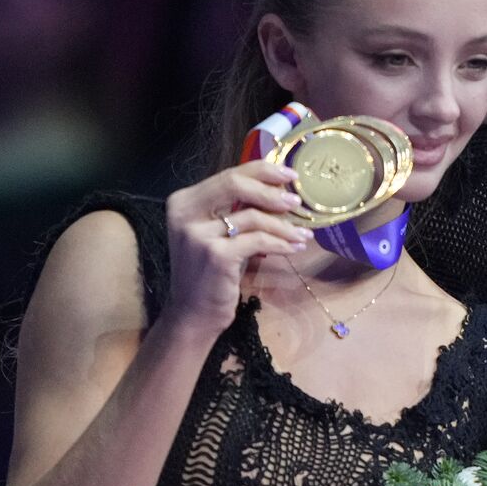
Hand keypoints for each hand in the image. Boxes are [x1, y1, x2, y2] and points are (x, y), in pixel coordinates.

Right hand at [164, 159, 311, 335]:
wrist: (193, 314)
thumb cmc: (210, 273)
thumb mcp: (218, 234)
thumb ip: (237, 209)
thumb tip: (279, 188)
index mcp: (184, 201)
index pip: (228, 175)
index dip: (262, 171)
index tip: (289, 175)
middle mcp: (185, 213)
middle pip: (236, 185)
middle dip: (272, 191)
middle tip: (296, 201)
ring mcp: (198, 234)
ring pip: (253, 216)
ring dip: (284, 225)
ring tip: (302, 234)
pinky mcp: (215, 255)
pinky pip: (258, 241)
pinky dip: (280, 244)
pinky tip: (293, 248)